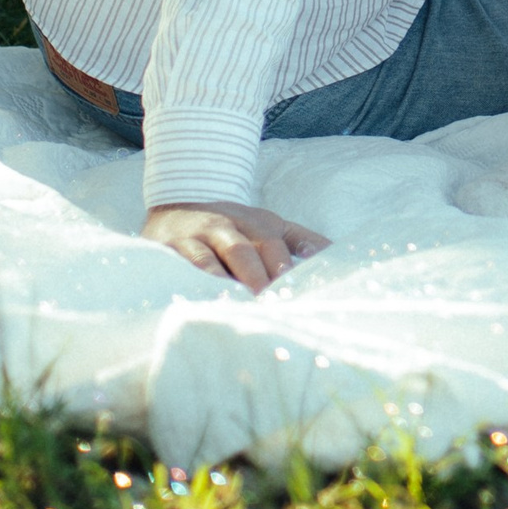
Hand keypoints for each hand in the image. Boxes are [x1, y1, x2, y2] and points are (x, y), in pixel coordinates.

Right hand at [143, 202, 328, 291]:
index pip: (278, 245)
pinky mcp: (168, 248)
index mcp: (261, 224)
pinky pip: (177, 267)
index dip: (287, 267)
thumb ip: (302, 241)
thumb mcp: (270, 227)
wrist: (179, 203)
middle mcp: (230, 227)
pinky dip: (188, 283)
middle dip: (257, 276)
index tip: (301, 289)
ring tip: (235, 305)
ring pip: (211, 259)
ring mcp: (198, 237)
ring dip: (223, 282)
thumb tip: (340, 255)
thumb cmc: (234, 226)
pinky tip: (196, 301)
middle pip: (246, 251)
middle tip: (268, 302)